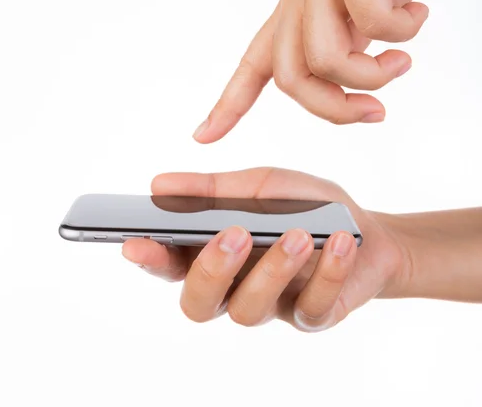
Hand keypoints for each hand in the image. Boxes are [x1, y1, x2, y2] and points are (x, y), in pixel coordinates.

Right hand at [122, 168, 409, 330]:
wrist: (366, 229)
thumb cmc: (304, 206)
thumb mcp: (259, 186)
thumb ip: (213, 189)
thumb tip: (158, 184)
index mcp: (215, 253)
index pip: (171, 265)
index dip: (151, 259)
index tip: (135, 243)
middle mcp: (235, 286)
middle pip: (199, 303)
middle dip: (211, 270)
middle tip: (233, 234)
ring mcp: (273, 306)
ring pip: (250, 309)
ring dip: (272, 269)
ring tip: (296, 234)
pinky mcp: (312, 316)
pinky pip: (311, 307)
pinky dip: (327, 271)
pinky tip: (338, 241)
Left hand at [192, 0, 481, 140]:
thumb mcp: (367, 14)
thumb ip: (350, 47)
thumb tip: (350, 86)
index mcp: (297, 9)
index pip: (254, 64)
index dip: (228, 103)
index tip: (202, 136)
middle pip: (292, 79)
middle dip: (335, 109)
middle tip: (376, 112)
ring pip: (324, 57)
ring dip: (372, 76)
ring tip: (402, 59)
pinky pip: (371, 20)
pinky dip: (402, 32)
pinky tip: (417, 14)